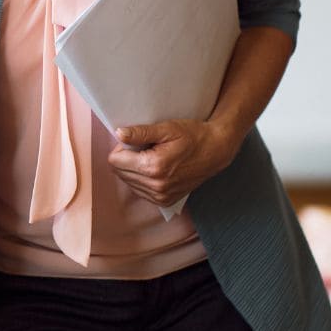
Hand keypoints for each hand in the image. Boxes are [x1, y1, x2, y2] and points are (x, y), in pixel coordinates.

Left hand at [106, 120, 237, 208]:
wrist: (216, 151)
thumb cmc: (193, 136)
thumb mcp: (167, 128)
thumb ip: (141, 132)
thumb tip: (119, 134)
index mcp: (153, 167)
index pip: (115, 160)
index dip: (122, 148)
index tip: (136, 141)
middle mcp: (155, 186)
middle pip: (119, 172)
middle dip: (127, 158)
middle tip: (146, 148)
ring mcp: (160, 197)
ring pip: (128, 182)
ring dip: (134, 170)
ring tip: (153, 157)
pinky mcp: (165, 201)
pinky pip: (140, 191)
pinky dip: (143, 179)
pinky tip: (157, 169)